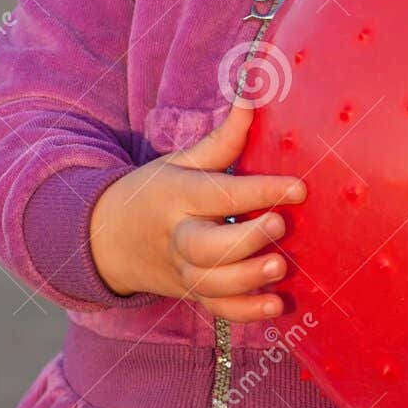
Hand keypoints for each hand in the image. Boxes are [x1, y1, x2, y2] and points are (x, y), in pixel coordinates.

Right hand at [89, 101, 304, 318]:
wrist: (109, 240)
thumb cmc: (155, 193)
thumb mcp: (181, 161)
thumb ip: (223, 137)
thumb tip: (251, 94)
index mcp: (177, 196)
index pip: (218, 194)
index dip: (259, 192)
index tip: (299, 187)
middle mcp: (177, 237)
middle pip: (207, 247)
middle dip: (246, 240)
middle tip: (280, 226)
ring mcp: (182, 271)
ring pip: (210, 284)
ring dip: (247, 279)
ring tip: (280, 266)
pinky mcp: (191, 295)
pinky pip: (216, 310)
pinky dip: (245, 313)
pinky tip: (275, 306)